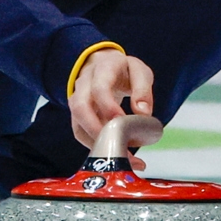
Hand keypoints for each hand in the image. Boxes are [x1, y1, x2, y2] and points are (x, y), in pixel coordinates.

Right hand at [69, 48, 154, 169]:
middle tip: (118, 143)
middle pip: (80, 107)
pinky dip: (94, 144)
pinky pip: (80, 132)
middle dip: (97, 129)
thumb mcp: (140, 72)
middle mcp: (85, 83)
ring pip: (78, 123)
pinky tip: (113, 152)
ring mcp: (77, 99)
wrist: (104, 66)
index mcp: (103, 69)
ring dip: (97, 141)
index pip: (100, 88)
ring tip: (121, 154)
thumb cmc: (123, 70)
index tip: (122, 121)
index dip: (108, 107)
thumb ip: (143, 90)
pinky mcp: (77, 115)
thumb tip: (143, 113)